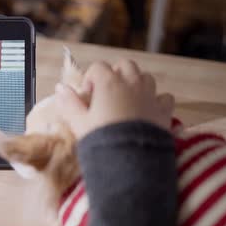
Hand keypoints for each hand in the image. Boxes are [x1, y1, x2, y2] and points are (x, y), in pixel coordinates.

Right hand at [55, 59, 174, 138]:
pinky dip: (157, 100)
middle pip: (125, 65)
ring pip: (146, 77)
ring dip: (136, 84)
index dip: (90, 79)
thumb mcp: (79, 122)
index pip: (98, 67)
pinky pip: (164, 97)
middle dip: (116, 75)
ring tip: (126, 101)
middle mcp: (132, 83)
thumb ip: (69, 102)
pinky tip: (148, 111)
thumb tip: (60, 88)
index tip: (87, 97)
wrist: (129, 160)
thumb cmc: (101, 139)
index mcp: (109, 83)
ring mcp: (150, 96)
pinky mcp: (163, 111)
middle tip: (107, 94)